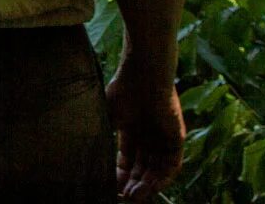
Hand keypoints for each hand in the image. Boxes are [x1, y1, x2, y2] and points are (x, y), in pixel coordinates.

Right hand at [107, 70, 183, 201]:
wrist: (143, 74)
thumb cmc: (122, 89)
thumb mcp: (106, 116)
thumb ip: (102, 134)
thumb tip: (88, 154)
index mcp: (131, 129)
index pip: (128, 159)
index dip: (121, 175)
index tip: (112, 187)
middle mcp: (148, 136)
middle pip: (143, 168)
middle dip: (133, 184)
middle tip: (123, 197)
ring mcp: (163, 137)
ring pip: (157, 169)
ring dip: (147, 185)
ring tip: (134, 196)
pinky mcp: (176, 137)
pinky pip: (172, 164)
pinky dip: (163, 177)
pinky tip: (151, 187)